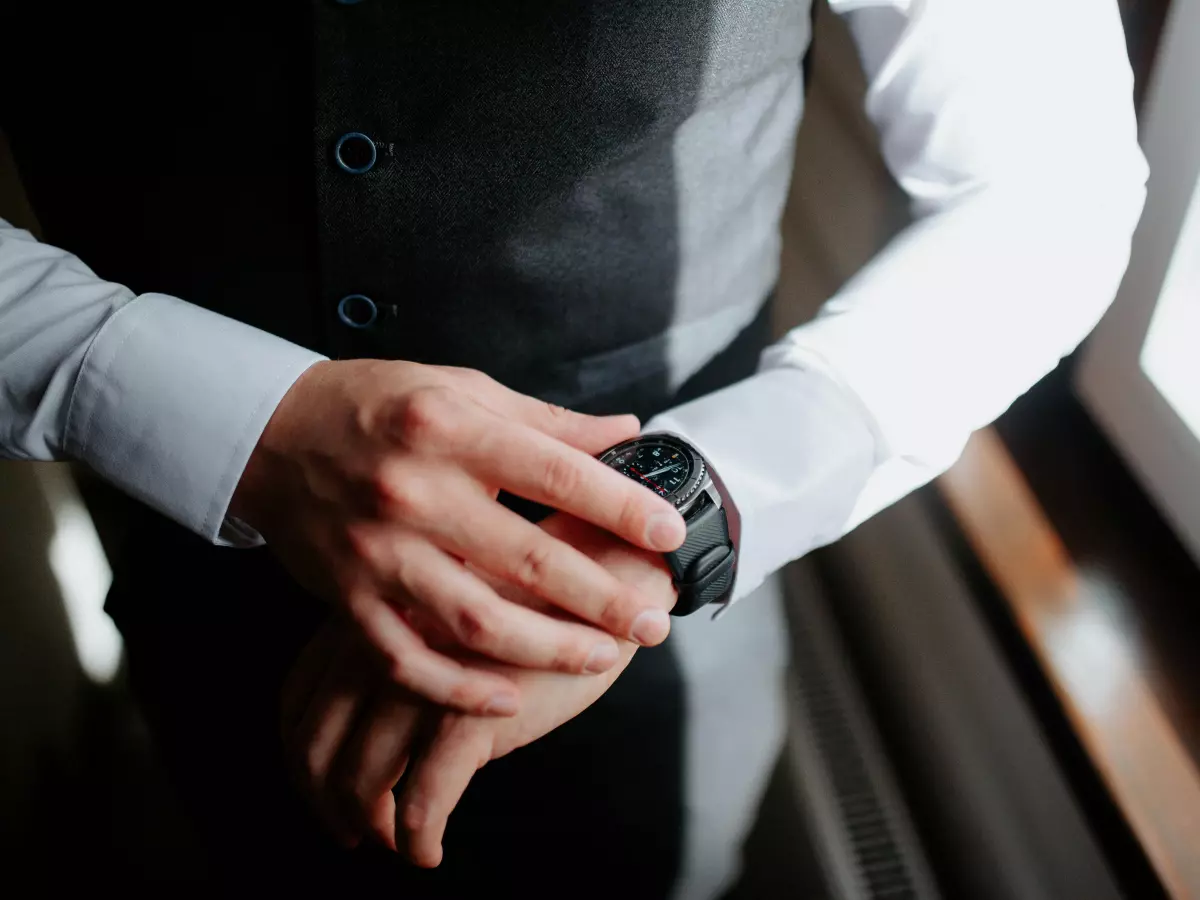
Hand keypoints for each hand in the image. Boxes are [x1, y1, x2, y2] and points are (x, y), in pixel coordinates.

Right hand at [233, 360, 684, 713]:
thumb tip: (625, 434)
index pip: (556, 472)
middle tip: (653, 619)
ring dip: (547, 649)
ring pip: (474, 621)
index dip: (621, 506)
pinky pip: (407, 659)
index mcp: (450, 429)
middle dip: (601, 597)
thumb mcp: (462, 390)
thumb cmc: (379, 407)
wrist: (274, 435)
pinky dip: (459, 687)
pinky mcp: (348, 599)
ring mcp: (378, 552)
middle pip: (526, 558)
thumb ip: (546, 420)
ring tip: (601, 657)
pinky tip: (509, 696)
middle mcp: (415, 492)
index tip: (669, 533)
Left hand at [280, 512, 676, 862]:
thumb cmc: (536, 593)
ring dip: (373, 828)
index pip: (298, 697)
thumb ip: (405, 638)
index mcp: (372, 614)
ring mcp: (420, 680)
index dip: (303, 753)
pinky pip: (421, 802)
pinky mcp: (467, 715)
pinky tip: (430, 852)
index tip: (321, 784)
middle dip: (325, 801)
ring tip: (395, 845)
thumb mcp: (449, 602)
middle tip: (349, 831)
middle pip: (315, 745)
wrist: (607, 579)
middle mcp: (381, 644)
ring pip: (361, 782)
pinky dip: (417, 839)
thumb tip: (374, 711)